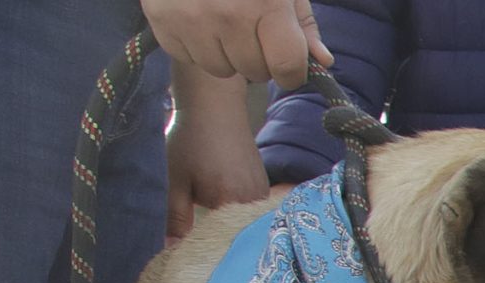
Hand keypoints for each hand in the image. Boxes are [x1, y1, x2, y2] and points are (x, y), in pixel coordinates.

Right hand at [143, 0, 330, 85]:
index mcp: (265, 4)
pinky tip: (198, 18)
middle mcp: (228, 15)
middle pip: (255, 71)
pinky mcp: (162, 21)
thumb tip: (322, 62)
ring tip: (222, 23)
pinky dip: (196, 46)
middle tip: (250, 30)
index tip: (289, 67)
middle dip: (258, 59)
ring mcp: (191, 19)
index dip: (292, 73)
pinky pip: (188, 57)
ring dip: (226, 54)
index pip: (287, 67)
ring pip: (220, 69)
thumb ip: (303, 25)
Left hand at [166, 69, 268, 239]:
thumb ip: (176, 217)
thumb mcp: (175, 180)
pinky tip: (229, 211)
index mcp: (229, 202)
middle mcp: (253, 202)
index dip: (208, 251)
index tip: (197, 262)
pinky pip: (254, 212)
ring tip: (218, 231)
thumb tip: (171, 250)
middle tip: (208, 252)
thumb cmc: (190, 140)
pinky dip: (242, 216)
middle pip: (239, 235)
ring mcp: (263, 195)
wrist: (215, 107)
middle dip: (224, 243)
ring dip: (234, 229)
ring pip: (248, 224)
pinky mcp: (265, 187)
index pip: (221, 241)